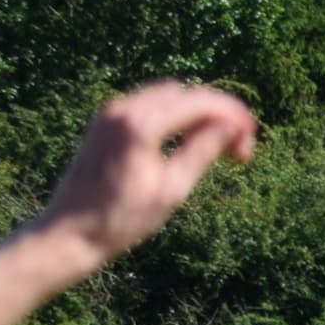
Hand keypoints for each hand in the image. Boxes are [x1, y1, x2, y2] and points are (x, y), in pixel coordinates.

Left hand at [38, 83, 259, 265]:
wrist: (72, 230)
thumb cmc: (123, 218)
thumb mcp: (172, 189)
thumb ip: (202, 151)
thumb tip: (232, 127)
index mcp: (139, 124)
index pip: (197, 102)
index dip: (231, 114)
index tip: (253, 136)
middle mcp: (122, 108)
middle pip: (184, 94)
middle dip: (217, 112)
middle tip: (241, 147)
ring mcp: (110, 112)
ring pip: (168, 96)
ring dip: (198, 113)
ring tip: (220, 145)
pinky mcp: (106, 121)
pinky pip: (150, 106)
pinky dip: (176, 116)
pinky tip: (190, 140)